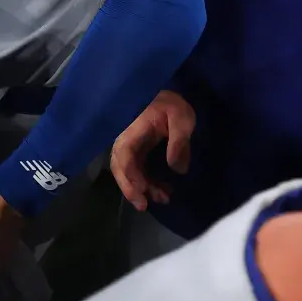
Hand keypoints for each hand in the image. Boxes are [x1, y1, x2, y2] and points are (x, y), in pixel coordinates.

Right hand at [110, 90, 195, 210]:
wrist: (169, 95)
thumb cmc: (173, 103)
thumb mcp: (182, 117)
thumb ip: (179, 141)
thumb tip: (176, 169)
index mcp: (133, 129)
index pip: (123, 154)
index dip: (129, 174)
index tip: (142, 189)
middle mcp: (128, 138)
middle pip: (119, 166)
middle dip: (130, 187)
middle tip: (144, 206)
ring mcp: (133, 144)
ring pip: (129, 170)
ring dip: (142, 187)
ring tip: (163, 199)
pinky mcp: (140, 149)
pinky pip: (138, 168)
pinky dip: (147, 181)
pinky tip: (163, 190)